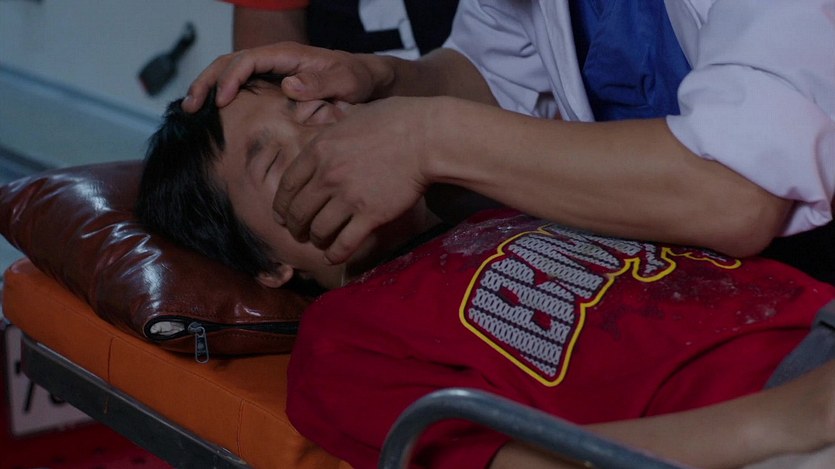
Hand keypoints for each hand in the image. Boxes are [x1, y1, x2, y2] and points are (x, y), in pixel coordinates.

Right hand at [182, 42, 383, 111]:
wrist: (366, 79)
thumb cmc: (358, 80)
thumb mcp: (346, 81)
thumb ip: (321, 82)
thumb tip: (288, 85)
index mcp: (288, 55)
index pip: (248, 59)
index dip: (231, 79)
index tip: (221, 102)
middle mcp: (275, 59)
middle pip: (229, 62)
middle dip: (206, 81)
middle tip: (190, 106)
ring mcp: (271, 70)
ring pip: (229, 71)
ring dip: (208, 87)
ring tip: (191, 110)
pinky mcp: (271, 83)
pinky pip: (240, 84)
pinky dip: (221, 94)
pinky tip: (210, 113)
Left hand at [274, 97, 432, 263]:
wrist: (426, 138)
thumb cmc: (395, 120)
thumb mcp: (352, 117)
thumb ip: (332, 133)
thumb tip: (326, 140)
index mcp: (319, 150)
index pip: (287, 186)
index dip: (281, 206)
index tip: (282, 217)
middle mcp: (327, 175)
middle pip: (298, 212)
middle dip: (295, 228)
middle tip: (299, 233)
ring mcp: (348, 197)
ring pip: (318, 230)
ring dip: (316, 241)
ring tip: (320, 243)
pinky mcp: (370, 215)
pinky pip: (344, 244)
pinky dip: (335, 254)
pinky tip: (333, 257)